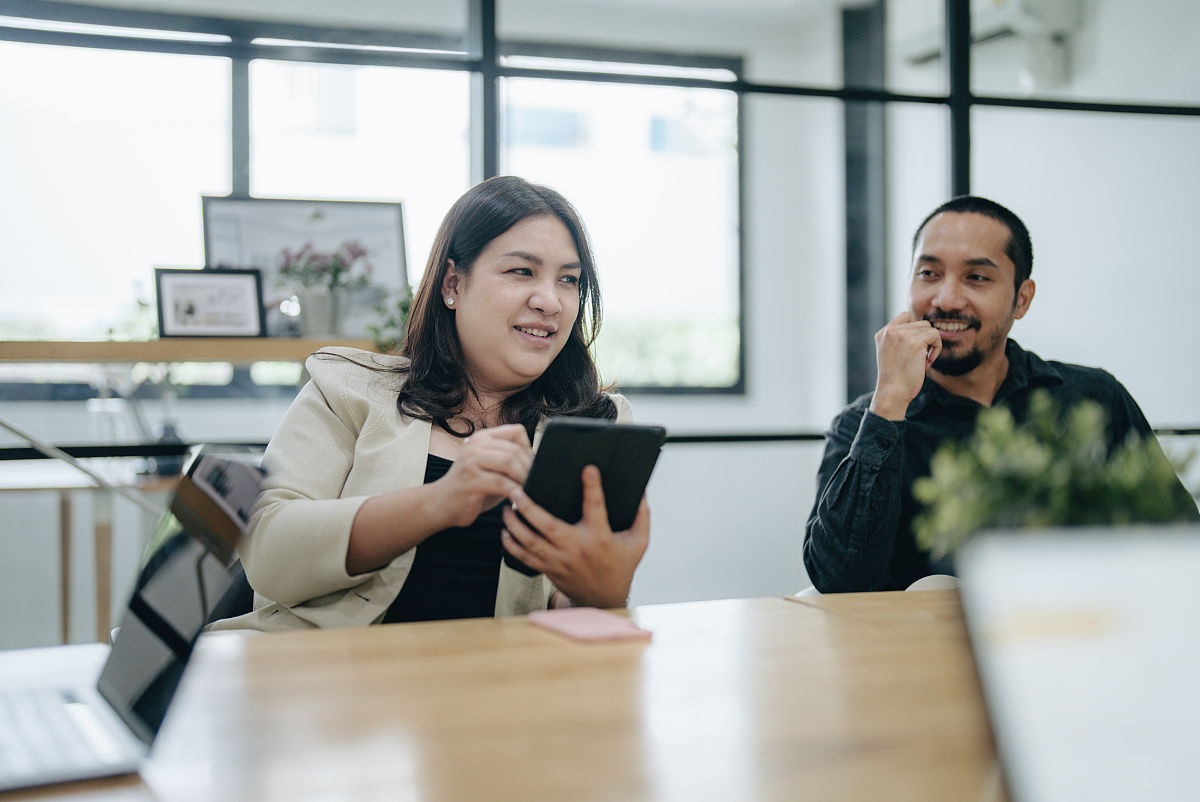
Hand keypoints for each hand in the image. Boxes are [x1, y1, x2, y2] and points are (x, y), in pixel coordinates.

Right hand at [433, 424, 532, 528]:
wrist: (441, 504)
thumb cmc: (473, 487)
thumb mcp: (491, 467)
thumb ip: (510, 459)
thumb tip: (540, 461)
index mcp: (483, 438)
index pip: (516, 431)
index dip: (529, 449)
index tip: (532, 467)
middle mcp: (476, 445)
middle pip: (515, 449)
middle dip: (529, 468)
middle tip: (534, 483)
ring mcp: (471, 462)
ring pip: (509, 462)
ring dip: (523, 478)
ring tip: (527, 490)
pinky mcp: (470, 481)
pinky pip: (501, 483)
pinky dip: (514, 491)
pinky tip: (517, 499)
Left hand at [500, 465, 648, 608]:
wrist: (604, 599)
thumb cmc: (621, 566)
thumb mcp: (639, 541)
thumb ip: (642, 515)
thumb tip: (641, 489)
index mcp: (600, 537)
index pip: (596, 507)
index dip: (593, 487)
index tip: (587, 468)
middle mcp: (577, 548)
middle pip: (547, 524)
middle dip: (528, 506)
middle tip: (516, 489)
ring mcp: (559, 560)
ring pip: (530, 541)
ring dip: (514, 524)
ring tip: (507, 507)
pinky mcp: (548, 569)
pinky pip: (524, 556)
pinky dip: (511, 544)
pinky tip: (506, 531)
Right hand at [869, 310, 941, 420]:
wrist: (892, 393)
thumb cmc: (895, 380)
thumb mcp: (892, 354)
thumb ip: (901, 340)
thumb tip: (926, 330)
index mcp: (882, 334)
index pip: (905, 316)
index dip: (915, 329)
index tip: (914, 348)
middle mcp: (890, 331)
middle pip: (919, 322)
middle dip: (924, 339)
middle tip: (920, 358)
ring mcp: (901, 335)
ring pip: (928, 327)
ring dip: (931, 343)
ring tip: (923, 360)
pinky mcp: (915, 341)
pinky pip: (935, 335)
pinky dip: (937, 348)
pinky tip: (928, 361)